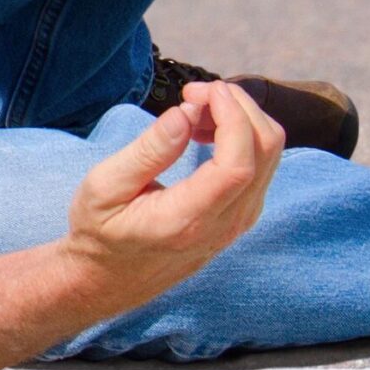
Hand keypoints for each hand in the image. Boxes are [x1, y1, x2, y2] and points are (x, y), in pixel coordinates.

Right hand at [61, 80, 286, 314]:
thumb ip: (148, 151)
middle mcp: (224, 225)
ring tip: (195, 109)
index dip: (232, 116)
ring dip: (241, 118)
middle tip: (194, 91)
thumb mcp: (104, 186)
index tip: (204, 90)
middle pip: (265, 151)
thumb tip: (186, 113)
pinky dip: (242, 135)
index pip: (238, 164)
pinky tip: (204, 131)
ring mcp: (238, 223)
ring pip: (269, 155)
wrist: (109, 278)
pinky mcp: (241, 216)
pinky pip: (261, 165)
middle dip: (238, 106)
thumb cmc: (99, 230)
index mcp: (188, 220)